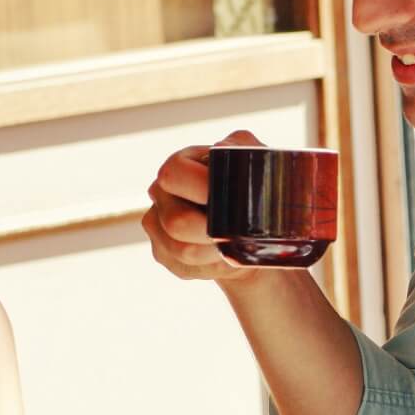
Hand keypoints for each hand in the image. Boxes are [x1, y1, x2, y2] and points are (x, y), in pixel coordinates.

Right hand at [142, 129, 264, 283]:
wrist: (253, 228)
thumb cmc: (254, 187)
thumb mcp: (257, 159)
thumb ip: (242, 146)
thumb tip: (221, 148)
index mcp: (179, 165)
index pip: (173, 175)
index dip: (202, 188)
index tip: (234, 200)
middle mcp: (161, 193)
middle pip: (176, 222)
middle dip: (212, 232)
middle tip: (238, 233)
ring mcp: (157, 225)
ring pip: (181, 250)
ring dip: (214, 253)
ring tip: (235, 247)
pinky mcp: (162, 253)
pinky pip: (183, 268)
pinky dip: (210, 267)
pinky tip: (224, 257)